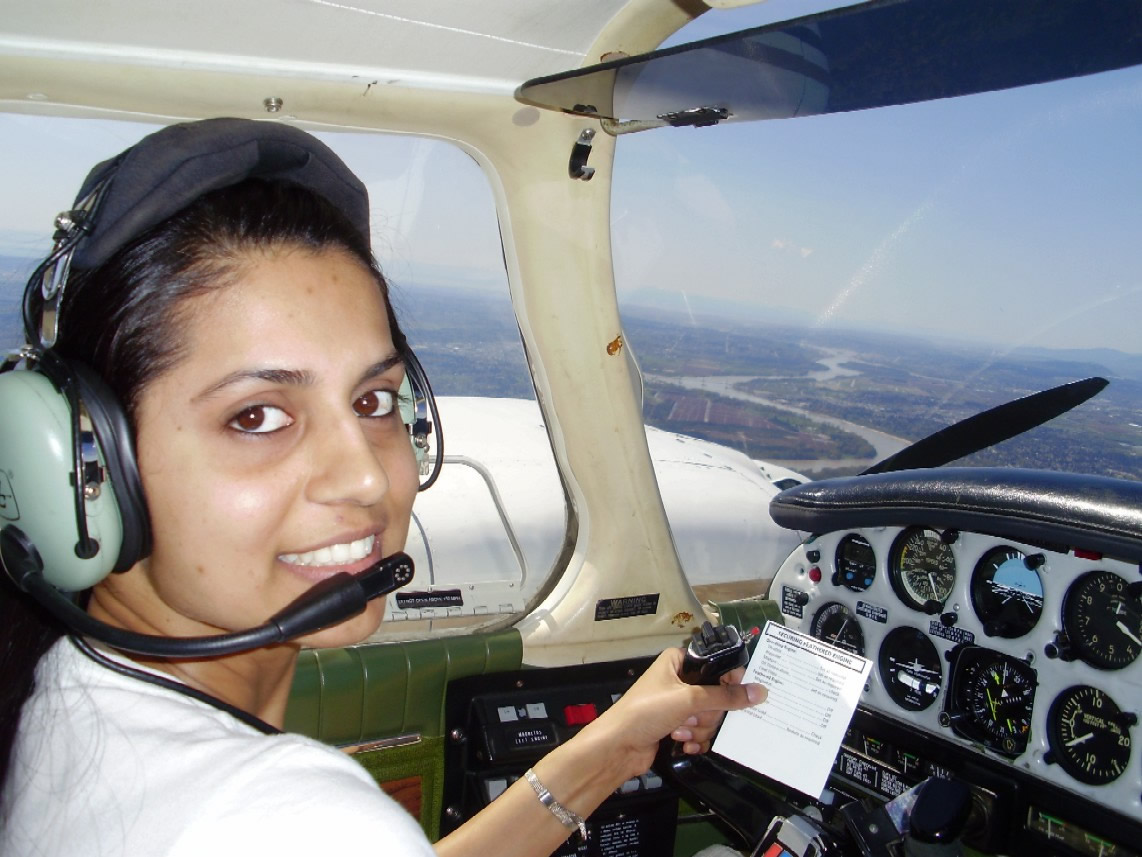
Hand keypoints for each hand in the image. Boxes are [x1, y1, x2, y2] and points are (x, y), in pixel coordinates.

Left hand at [580, 647, 765, 781]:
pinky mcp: (676, 727)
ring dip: (698, 729)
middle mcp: (679, 679)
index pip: (716, 664)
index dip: (728, 682)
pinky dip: (693, 740)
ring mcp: (677, 705)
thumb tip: (760, 691)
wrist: (618, 747)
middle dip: (706, 714)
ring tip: (679, 733)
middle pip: (715, 696)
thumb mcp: (689, 699)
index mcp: (678, 661)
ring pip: (709, 717)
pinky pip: (700, 732)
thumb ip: (725, 696)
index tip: (737, 695)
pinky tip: (681, 745)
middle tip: (691, 718)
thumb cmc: (648, 711)